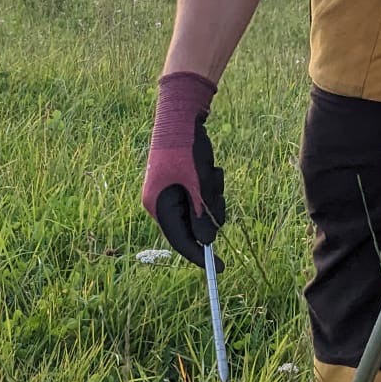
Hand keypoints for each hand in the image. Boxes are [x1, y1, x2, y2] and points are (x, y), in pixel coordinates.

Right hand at [142, 72, 226, 266]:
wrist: (182, 114)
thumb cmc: (186, 148)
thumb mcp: (198, 184)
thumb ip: (203, 214)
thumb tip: (208, 242)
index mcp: (159, 205)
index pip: (180, 241)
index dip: (200, 256)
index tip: (221, 267)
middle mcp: (163, 202)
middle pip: (193, 226)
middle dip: (210, 213)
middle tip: (218, 197)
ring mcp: (173, 192)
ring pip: (201, 210)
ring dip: (212, 196)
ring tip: (212, 173)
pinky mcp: (183, 182)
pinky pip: (202, 196)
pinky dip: (210, 185)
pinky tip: (210, 167)